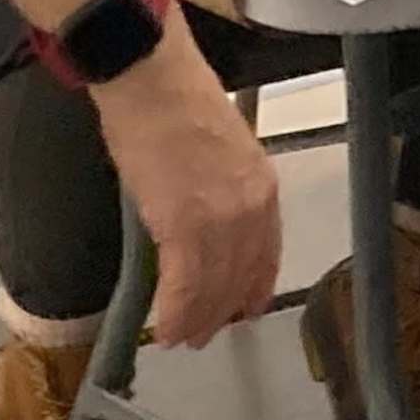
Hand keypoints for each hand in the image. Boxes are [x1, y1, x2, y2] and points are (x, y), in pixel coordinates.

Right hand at [92, 30, 284, 345]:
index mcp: (263, 187)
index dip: (254, 286)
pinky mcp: (184, 228)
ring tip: (183, 338)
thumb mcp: (220, 151)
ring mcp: (220, 221)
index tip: (246, 308)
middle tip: (205, 333)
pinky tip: (166, 329)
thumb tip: (202, 215)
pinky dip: (175, 312)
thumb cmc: (175, 102)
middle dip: (222, 311)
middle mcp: (251, 209)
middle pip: (240, 276)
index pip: (266, 252)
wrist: (153, 81)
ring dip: (196, 319)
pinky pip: (184, 286)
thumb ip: (222, 189)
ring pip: (213, 288)